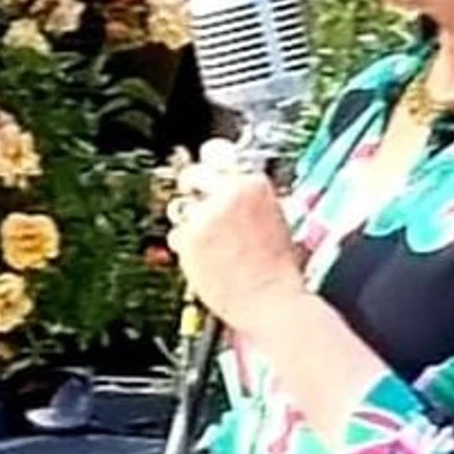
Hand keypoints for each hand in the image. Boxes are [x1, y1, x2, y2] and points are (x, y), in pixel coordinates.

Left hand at [166, 140, 307, 333]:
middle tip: (196, 204)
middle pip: (192, 174)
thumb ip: (249, 198)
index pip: (217, 153)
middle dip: (191, 188)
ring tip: (208, 242)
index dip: (209, 165)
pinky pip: (176, 234)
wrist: (271, 300)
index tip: (205, 172)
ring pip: (180, 207)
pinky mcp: (190, 238)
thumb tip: (227, 186)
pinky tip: (206, 260)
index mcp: (255, 183)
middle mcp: (229, 193)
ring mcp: (206, 214)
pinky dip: (186, 247)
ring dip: (188, 221)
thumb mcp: (276, 219)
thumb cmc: (277, 270)